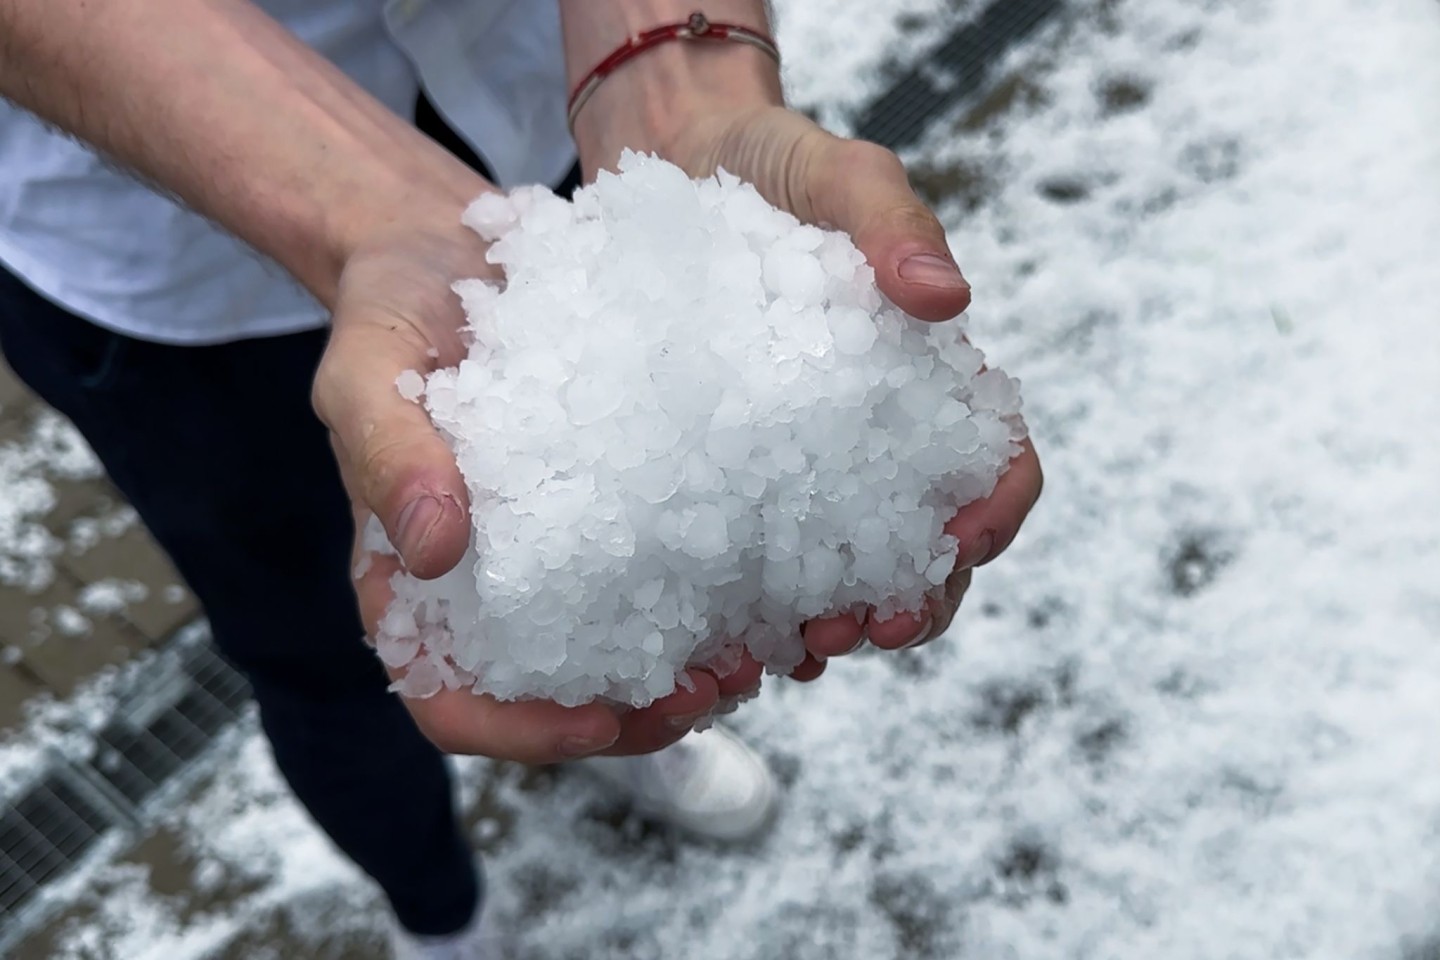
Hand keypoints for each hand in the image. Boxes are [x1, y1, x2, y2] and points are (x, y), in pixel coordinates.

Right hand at [314, 214, 761, 761]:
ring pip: (619, 647)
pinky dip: (714, 590)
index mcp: (413, 587)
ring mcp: (558, 550)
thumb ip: (386, 453)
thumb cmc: (390, 315)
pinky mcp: (615, 500)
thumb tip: (432, 554)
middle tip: (711, 690)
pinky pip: (662, 565)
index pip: (450, 700)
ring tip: (756, 652)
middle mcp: (494, 585)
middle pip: (555, 695)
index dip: (523, 733)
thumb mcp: (366, 372)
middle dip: (637, 716)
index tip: (599, 721)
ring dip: (689, 669)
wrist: (447, 251)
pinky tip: (769, 578)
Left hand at [588, 104, 1044, 668]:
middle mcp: (876, 442)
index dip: (994, 513)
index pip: (995, 464)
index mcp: (928, 383)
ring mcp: (804, 467)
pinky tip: (731, 634)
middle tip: (872, 628)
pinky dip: (758, 608)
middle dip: (919, 601)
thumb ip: (892, 221)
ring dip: (841, 622)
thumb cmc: (773, 165)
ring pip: (848, 572)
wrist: (678, 167)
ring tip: (802, 649)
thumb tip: (948, 299)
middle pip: (929, 548)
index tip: (963, 541)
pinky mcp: (730, 477)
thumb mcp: (838, 171)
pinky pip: (758, 560)